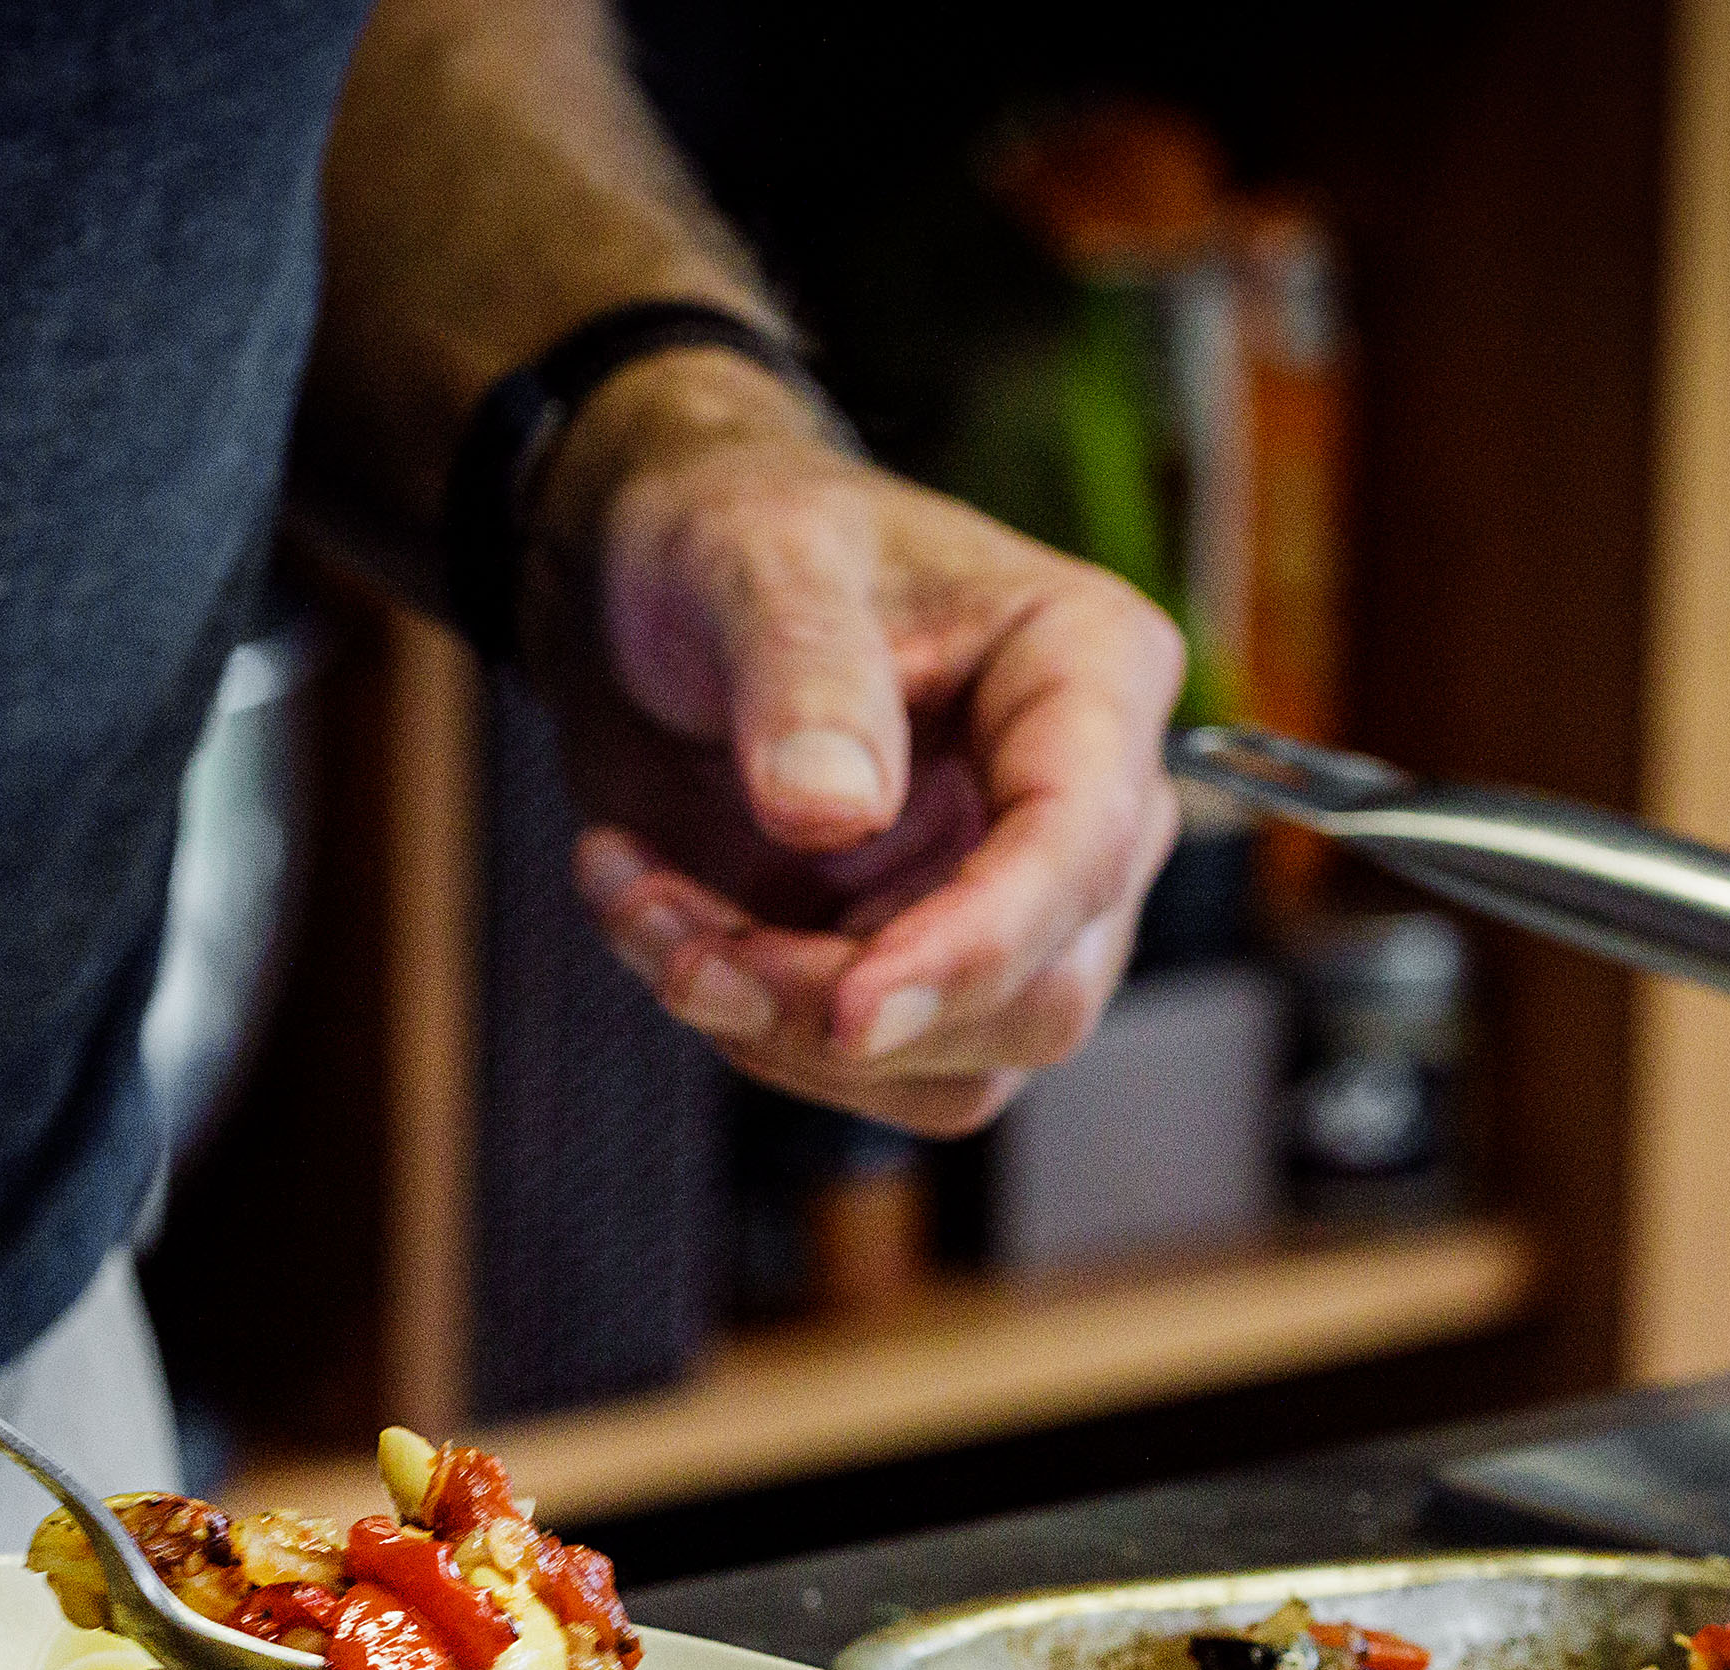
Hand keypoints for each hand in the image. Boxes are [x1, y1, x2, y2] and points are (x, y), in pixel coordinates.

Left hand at [527, 349, 1186, 1134]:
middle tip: (678, 939)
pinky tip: (652, 915)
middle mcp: (1086, 808)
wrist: (647, 591)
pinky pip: (864, 1072)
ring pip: (947, 1068)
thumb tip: (835, 815)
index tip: (848, 1012)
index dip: (972, 952)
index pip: (1081, 850)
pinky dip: (742, 1027)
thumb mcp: (753, 557)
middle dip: (838, 1005)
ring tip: (637, 900)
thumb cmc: (733, 537)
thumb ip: (803, 672)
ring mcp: (1010, 907)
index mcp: (1091, 670)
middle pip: (1034, 999)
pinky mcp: (921, 973)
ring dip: (770, 1027)